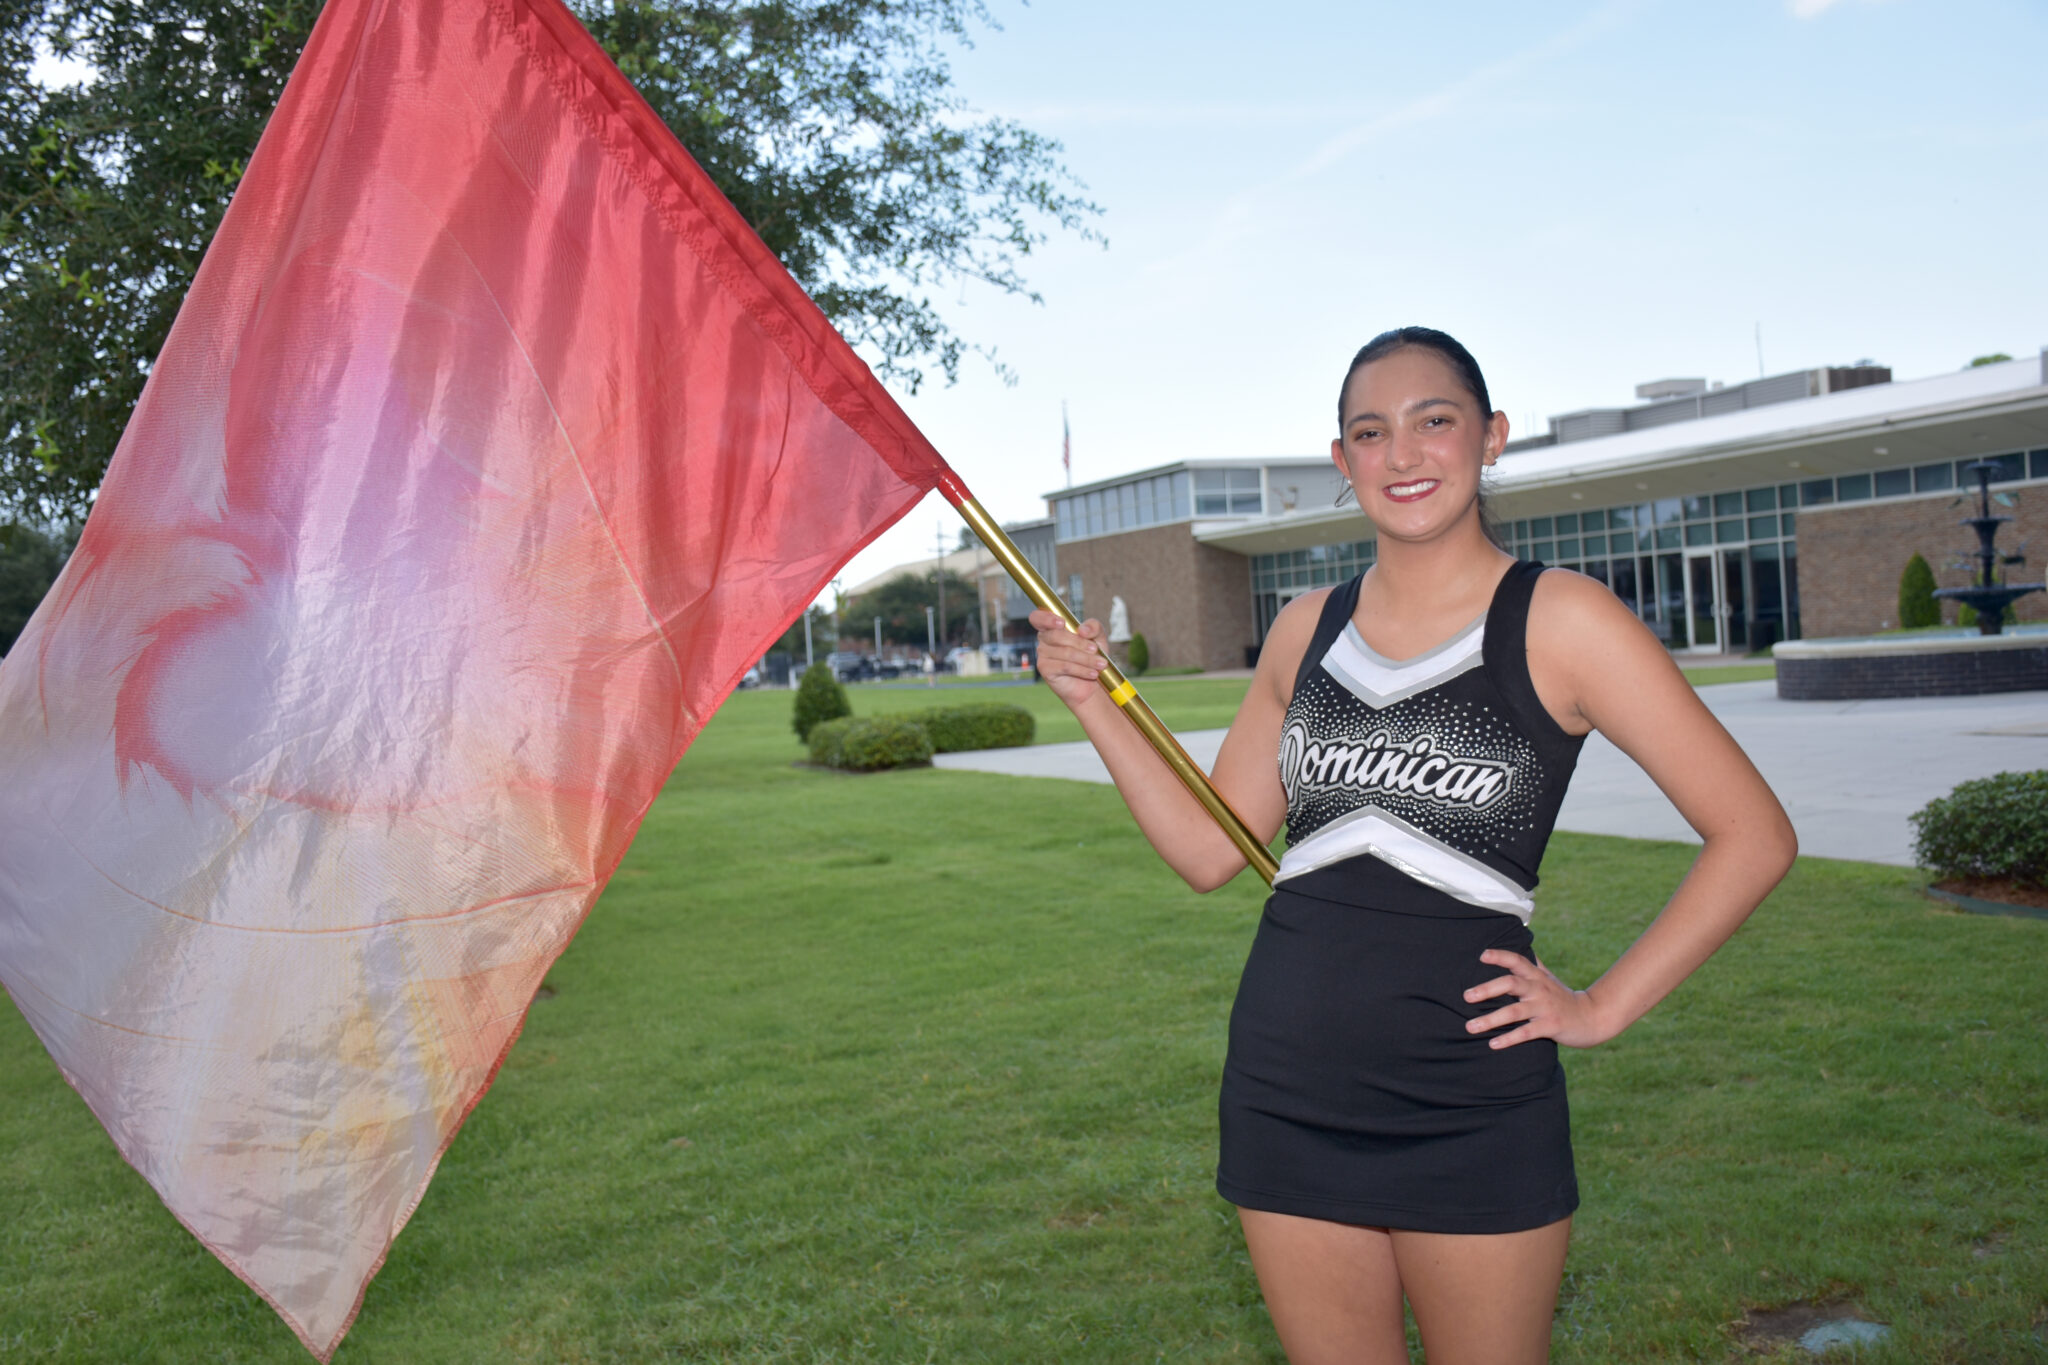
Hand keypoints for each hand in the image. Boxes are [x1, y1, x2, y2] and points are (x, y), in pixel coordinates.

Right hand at [1028, 608, 1108, 708]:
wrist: (1092, 681)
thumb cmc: (1091, 655)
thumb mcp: (1098, 637)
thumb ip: (1094, 627)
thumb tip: (1082, 630)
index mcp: (1052, 626)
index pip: (1038, 618)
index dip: (1046, 618)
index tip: (1062, 622)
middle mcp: (1044, 639)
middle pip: (1057, 635)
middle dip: (1080, 643)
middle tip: (1096, 649)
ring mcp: (1042, 655)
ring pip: (1065, 652)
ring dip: (1087, 659)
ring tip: (1101, 665)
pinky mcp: (1045, 670)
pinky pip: (1065, 666)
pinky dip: (1082, 670)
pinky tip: (1093, 673)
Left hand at [1463, 949, 1615, 1049]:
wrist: (1593, 1017)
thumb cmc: (1563, 997)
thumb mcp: (1549, 978)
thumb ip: (1534, 964)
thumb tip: (1521, 944)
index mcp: (1537, 976)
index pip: (1518, 961)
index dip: (1500, 956)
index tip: (1482, 956)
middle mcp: (1539, 989)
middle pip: (1511, 983)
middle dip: (1487, 989)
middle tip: (1466, 996)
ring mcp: (1545, 1008)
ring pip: (1514, 1011)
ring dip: (1491, 1019)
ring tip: (1470, 1027)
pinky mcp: (1551, 1026)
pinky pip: (1526, 1033)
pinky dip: (1509, 1038)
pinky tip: (1492, 1044)